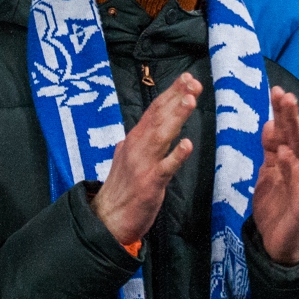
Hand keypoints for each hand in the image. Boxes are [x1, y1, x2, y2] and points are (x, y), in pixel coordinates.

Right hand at [91, 74, 199, 246]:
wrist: (106, 219)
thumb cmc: (121, 189)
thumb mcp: (126, 158)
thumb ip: (136, 143)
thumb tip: (141, 130)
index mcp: (134, 139)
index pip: (154, 110)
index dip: (171, 93)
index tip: (187, 78)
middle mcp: (137, 147)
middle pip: (158, 117)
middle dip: (176, 97)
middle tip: (192, 81)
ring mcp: (143, 165)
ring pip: (161, 135)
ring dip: (176, 116)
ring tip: (190, 100)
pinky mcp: (150, 184)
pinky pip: (165, 168)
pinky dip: (175, 155)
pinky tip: (186, 144)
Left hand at [251, 86, 298, 264]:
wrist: (277, 242)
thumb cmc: (276, 205)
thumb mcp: (267, 173)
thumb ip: (270, 150)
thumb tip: (269, 123)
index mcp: (289, 159)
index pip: (285, 131)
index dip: (281, 113)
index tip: (277, 90)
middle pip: (297, 138)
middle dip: (294, 118)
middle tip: (290, 96)